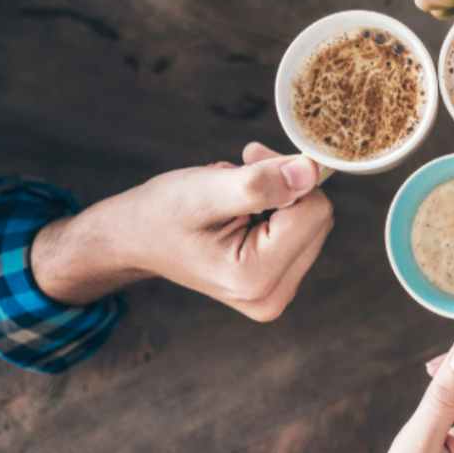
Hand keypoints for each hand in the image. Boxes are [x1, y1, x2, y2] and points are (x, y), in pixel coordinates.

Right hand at [33, 142, 333, 321]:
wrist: (135, 240)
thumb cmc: (161, 214)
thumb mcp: (205, 191)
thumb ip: (259, 184)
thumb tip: (311, 173)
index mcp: (255, 278)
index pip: (314, 211)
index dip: (288, 173)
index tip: (250, 155)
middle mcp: (271, 297)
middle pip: (317, 219)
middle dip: (286, 184)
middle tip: (244, 165)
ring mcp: (275, 295)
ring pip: (313, 223)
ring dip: (280, 195)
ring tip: (234, 193)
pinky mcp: (277, 285)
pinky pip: (301, 232)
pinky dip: (278, 210)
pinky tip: (243, 208)